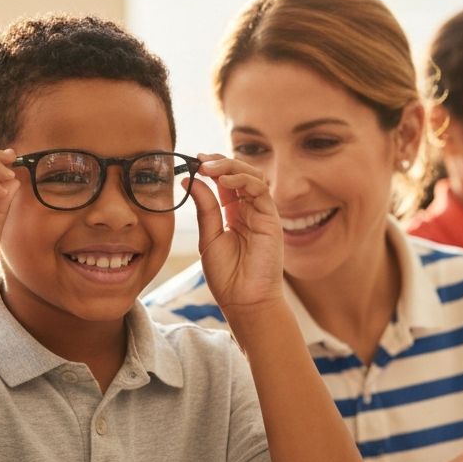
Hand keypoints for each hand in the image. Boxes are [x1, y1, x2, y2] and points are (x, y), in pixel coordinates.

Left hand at [189, 154, 283, 310]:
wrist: (244, 301)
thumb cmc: (227, 276)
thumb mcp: (208, 237)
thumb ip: (204, 208)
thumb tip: (190, 180)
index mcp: (234, 214)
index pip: (225, 182)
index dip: (212, 168)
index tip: (194, 161)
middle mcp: (250, 210)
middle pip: (240, 174)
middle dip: (220, 162)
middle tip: (200, 160)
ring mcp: (262, 213)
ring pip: (252, 176)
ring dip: (230, 167)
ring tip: (209, 168)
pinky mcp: (271, 219)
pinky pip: (260, 191)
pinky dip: (243, 181)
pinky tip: (224, 182)